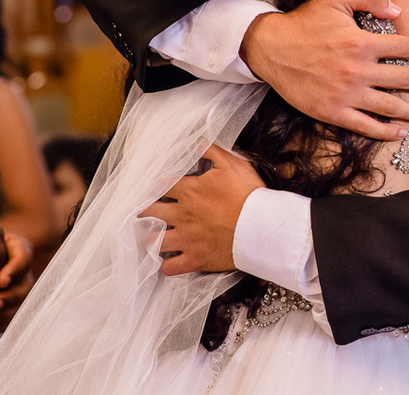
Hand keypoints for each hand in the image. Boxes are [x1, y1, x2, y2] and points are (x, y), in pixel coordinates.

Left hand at [0, 233, 34, 333]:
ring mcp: (14, 292)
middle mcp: (20, 272)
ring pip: (17, 307)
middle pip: (25, 286)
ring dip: (2, 315)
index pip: (24, 258)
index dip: (15, 270)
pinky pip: (4, 320)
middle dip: (9, 297)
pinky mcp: (4, 309)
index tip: (0, 279)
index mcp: (16, 249)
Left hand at [139, 144, 263, 274]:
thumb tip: (198, 141)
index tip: (157, 187)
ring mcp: (187, 238)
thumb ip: (212, 150)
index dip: (157, 184)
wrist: (262, 227)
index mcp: (190, 191)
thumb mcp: (233, 163)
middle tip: (146, 210)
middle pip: (150, 211)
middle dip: (145, 209)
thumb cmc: (249, 195)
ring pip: (154, 240)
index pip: (161, 185)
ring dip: (153, 237)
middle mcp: (182, 214)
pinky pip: (171, 267)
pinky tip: (169, 261)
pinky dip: (168, 265)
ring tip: (155, 236)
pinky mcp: (195, 259)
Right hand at [241, 0, 408, 139]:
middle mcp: (357, 70)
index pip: (405, 48)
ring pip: (390, 107)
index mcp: (361, 42)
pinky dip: (385, 132)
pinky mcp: (333, 111)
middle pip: (404, 79)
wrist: (270, 48)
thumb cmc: (303, 22)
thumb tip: (398, 10)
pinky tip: (399, 132)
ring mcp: (346, 94)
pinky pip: (365, 126)